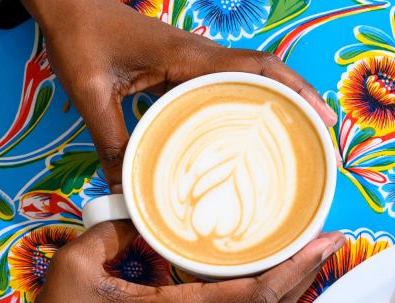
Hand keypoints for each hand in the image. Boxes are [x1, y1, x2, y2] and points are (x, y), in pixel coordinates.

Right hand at [0, 222, 344, 302]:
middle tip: (332, 236)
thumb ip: (115, 230)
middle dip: (308, 272)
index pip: (259, 291)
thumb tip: (142, 212)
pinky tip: (262, 265)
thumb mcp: (81, 263)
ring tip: (308, 248)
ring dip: (289, 283)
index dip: (299, 265)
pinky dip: (262, 290)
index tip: (327, 239)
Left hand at [22, 0, 335, 191]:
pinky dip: (250, 105)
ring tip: (303, 138)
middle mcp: (201, 56)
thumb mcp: (91, 91)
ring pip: (252, 79)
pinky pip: (228, 87)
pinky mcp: (185, 69)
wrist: (68, 8)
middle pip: (267, 73)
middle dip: (301, 100)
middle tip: (325, 137)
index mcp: (188, 56)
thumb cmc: (80, 39)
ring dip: (281, 102)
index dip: (294, 91)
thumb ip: (111, 140)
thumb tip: (128, 192)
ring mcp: (196, 61)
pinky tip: (253, 133)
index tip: (320, 117)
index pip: (256, 68)